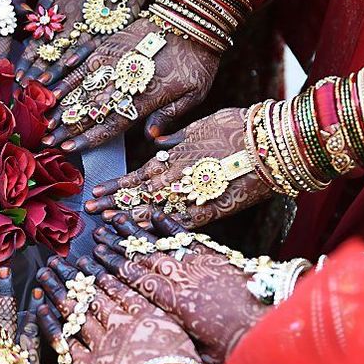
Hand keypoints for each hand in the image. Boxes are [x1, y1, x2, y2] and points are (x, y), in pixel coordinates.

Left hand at [16, 0, 153, 85]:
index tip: (17, 73)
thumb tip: (31, 18)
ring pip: (69, 50)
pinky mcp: (111, 25)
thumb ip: (47, 0)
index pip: (39, 38)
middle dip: (37, 70)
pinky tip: (70, 68)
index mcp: (60, 8)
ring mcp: (92, 22)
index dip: (27, 58)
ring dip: (56, 70)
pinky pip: (94, 42)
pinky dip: (82, 54)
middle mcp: (73, 17)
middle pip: (51, 49)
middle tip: (24, 87)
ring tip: (42, 86)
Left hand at [35, 255, 198, 363]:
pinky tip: (42, 310)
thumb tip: (159, 314)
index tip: (88, 260)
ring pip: (76, 312)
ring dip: (60, 292)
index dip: (101, 272)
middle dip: (74, 277)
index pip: (118, 287)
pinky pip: (66, 340)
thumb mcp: (182, 339)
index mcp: (145, 313)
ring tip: (47, 276)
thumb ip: (164, 323)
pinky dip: (53, 324)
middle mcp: (120, 323)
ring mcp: (101, 343)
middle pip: (93, 295)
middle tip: (58, 262)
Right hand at [42, 29, 218, 152]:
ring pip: (82, 87)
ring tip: (44, 118)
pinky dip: (65, 76)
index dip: (89, 138)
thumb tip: (150, 139)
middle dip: (68, 126)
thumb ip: (170, 116)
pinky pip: (82, 62)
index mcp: (147, 97)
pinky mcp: (109, 43)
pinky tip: (50, 86)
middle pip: (91, 108)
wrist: (195, 15)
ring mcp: (114, 60)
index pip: (112, 123)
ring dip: (62, 105)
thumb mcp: (195, 92)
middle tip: (47, 139)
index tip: (69, 149)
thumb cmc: (199, 57)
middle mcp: (125, 80)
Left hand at [85, 108, 272, 228]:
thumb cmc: (239, 128)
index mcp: (173, 158)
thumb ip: (175, 138)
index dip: (114, 186)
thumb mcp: (200, 126)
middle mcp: (178, 179)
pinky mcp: (213, 211)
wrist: (273, 144)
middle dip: (114, 205)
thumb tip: (156, 142)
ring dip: (130, 219)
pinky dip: (162, 230)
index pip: (135, 177)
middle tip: (91, 213)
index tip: (95, 192)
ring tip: (108, 226)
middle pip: (138, 197)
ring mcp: (193, 197)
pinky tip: (144, 237)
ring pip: (154, 212)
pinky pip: (182, 224)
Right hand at [91, 212, 269, 363]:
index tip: (95, 257)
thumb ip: (171, 337)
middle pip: (142, 259)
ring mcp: (198, 264)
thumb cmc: (231, 349)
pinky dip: (171, 225)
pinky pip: (188, 237)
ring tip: (117, 218)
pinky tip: (155, 214)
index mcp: (171, 303)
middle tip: (97, 235)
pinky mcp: (216, 257)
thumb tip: (151, 337)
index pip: (135, 280)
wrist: (268, 332)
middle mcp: (181, 279)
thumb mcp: (193, 351)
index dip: (112, 268)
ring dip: (137, 232)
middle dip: (117, 247)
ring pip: (160, 245)